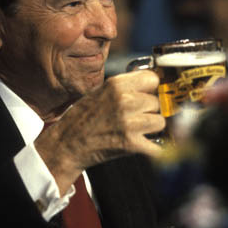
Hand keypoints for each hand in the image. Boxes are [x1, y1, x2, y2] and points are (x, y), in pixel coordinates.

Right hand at [35, 70, 164, 192]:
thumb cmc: (82, 118)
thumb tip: (152, 85)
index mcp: (116, 85)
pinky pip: (157, 145)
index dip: (150, 88)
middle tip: (134, 117)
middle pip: (156, 102)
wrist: (67, 144)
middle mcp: (124, 101)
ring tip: (135, 131)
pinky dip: (152, 148)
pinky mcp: (131, 144)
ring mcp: (129, 123)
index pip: (152, 79)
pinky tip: (141, 145)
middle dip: (148, 111)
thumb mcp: (100, 92)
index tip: (146, 95)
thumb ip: (124, 87)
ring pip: (159, 122)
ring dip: (150, 129)